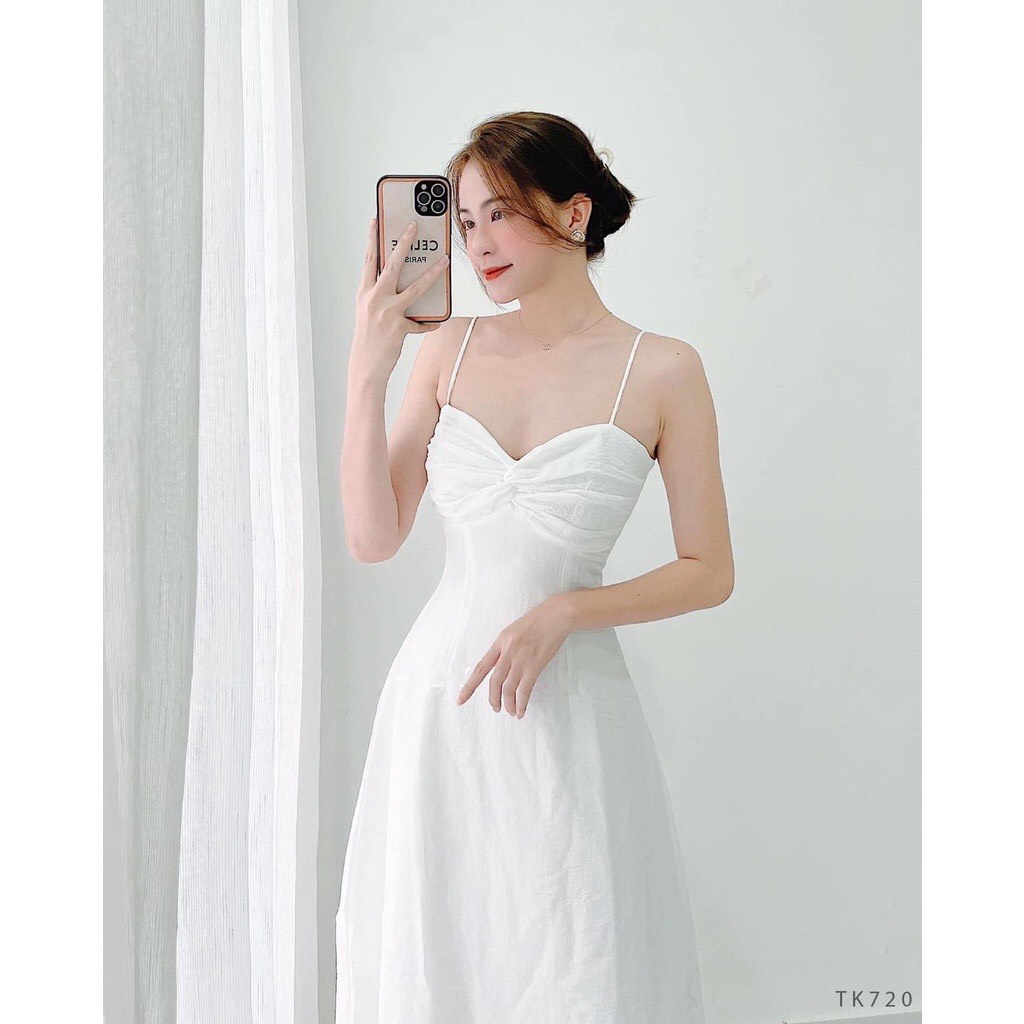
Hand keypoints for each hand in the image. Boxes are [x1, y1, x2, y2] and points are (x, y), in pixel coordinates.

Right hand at [351, 216, 450, 382]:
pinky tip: (437, 322)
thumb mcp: (368, 311)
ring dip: (432, 273)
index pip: (369, 260)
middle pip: (392, 265)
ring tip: (444, 261)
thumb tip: (400, 281)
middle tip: (414, 227)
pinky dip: (429, 323)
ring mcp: (387, 312)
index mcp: (364, 292)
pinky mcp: (399, 327)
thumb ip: (380, 294)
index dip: (373, 239)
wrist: (365, 365)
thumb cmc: (368, 337)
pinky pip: (421, 322)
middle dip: (404, 243)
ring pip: (415, 287)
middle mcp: (374, 299)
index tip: (376, 220)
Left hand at [456, 595, 575, 718]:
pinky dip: (522, 703)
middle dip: (493, 699)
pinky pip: (524, 690)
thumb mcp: (514, 630)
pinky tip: (521, 710)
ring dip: (508, 704)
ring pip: (508, 689)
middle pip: (494, 682)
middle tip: (496, 708)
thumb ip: (506, 648)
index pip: (481, 668)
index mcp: (500, 641)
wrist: (557, 615)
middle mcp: (507, 651)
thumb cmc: (538, 620)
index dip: (469, 686)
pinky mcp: (535, 666)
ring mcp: (521, 659)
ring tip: (511, 712)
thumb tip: (501, 666)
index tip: (461, 699)